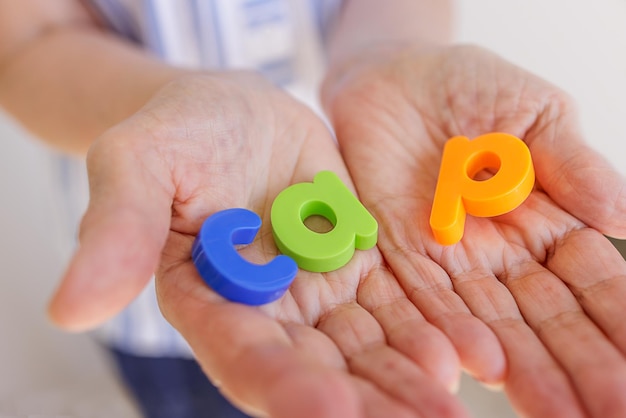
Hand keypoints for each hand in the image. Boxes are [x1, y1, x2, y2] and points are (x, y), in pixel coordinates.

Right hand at [48, 72, 467, 417]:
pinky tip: (469, 350)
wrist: (237, 110)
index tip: (329, 410)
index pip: (245, 355)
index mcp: (208, 301)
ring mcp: (319, 290)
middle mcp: (269, 309)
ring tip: (453, 400)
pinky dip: (430, 327)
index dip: (284, 385)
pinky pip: (398, 303)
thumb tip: (68, 307)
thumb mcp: (137, 163)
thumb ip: (114, 232)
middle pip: (319, 366)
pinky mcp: (360, 263)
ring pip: (367, 345)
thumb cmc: (177, 132)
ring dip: (408, 375)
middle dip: (368, 400)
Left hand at [323, 45, 625, 416]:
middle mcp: (500, 255)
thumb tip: (622, 214)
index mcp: (547, 222)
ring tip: (556, 412)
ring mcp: (450, 261)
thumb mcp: (533, 113)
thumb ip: (572, 163)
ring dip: (524, 368)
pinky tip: (480, 365)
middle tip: (608, 414)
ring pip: (491, 324)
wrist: (392, 78)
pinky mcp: (398, 256)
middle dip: (579, 366)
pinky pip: (425, 300)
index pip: (590, 284)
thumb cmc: (469, 87)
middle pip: (545, 319)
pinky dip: (451, 332)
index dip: (616, 324)